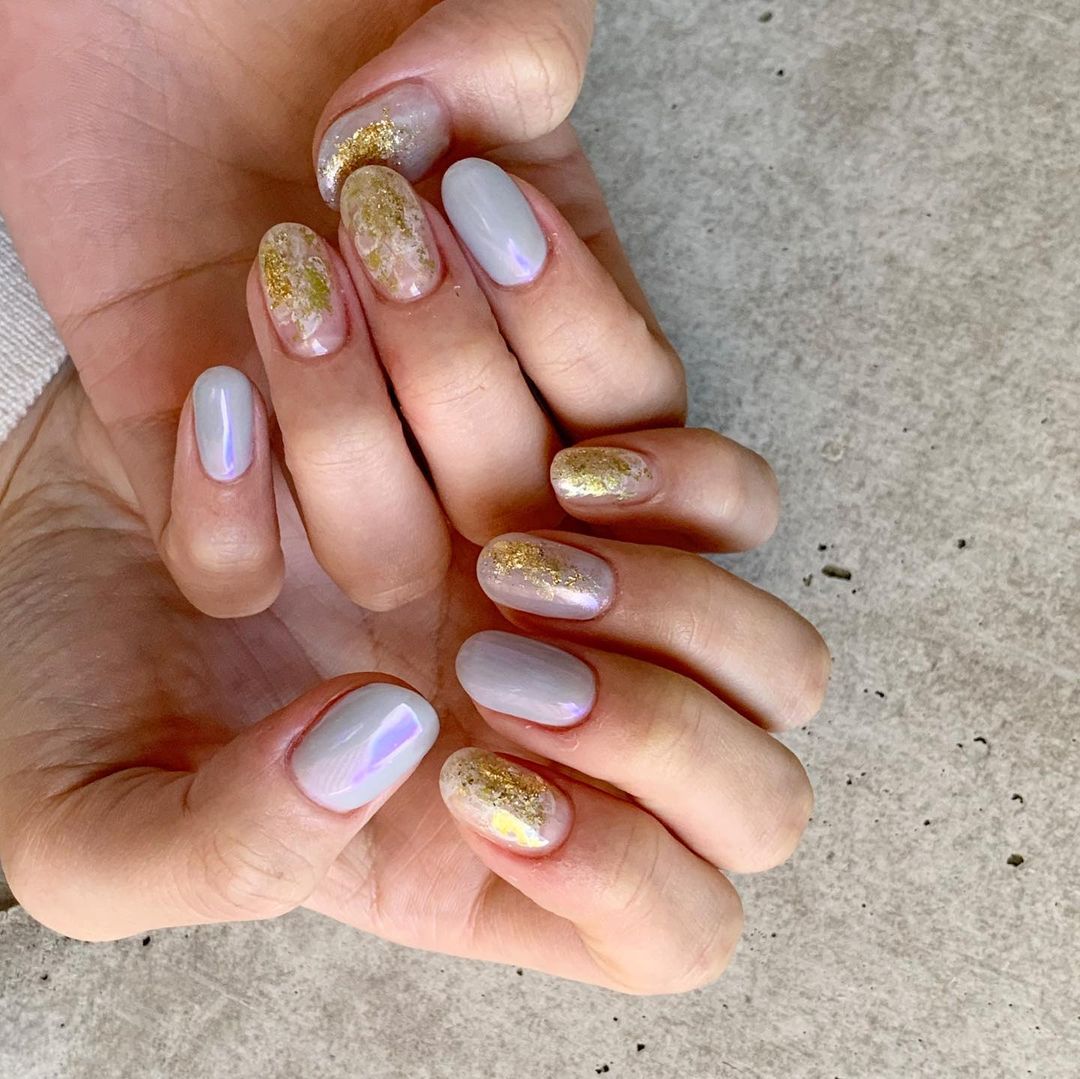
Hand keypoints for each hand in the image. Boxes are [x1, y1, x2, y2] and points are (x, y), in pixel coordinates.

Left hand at [0, 0, 681, 610]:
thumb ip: (521, 50)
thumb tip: (443, 158)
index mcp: (555, 313)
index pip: (639, 422)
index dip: (580, 347)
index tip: (483, 205)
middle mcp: (457, 406)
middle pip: (520, 511)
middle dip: (452, 373)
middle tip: (375, 217)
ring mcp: (334, 451)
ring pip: (388, 564)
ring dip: (343, 432)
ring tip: (282, 269)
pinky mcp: (206, 470)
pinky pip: (235, 582)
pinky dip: (225, 508)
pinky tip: (213, 377)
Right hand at [0, 369, 826, 992]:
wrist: (96, 471)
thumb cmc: (78, 663)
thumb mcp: (92, 819)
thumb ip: (229, 849)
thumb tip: (387, 745)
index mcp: (473, 860)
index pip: (666, 930)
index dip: (618, 873)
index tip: (473, 772)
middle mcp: (564, 745)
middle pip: (756, 796)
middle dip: (655, 722)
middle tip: (497, 634)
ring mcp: (610, 621)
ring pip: (764, 646)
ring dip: (662, 585)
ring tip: (508, 530)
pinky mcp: (614, 493)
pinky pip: (729, 497)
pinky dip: (667, 467)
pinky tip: (559, 465)